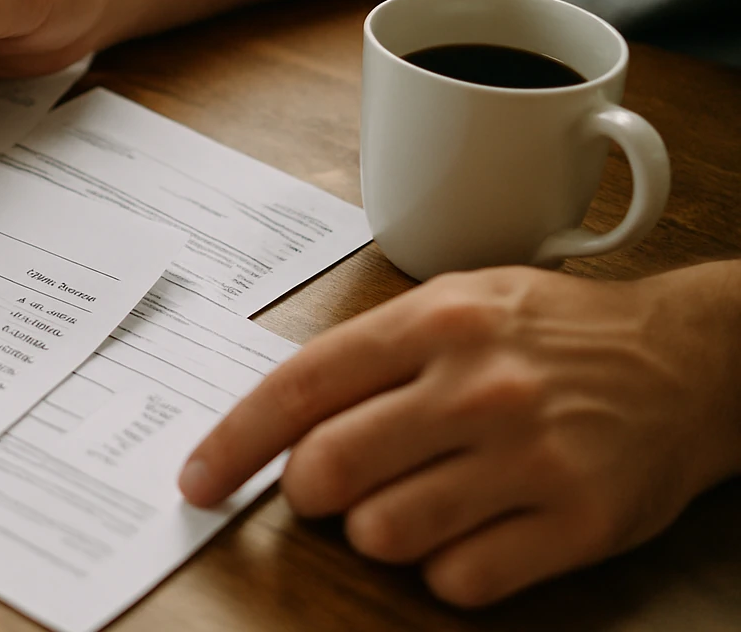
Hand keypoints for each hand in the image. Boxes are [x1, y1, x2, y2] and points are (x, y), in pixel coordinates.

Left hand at [178, 263, 740, 606]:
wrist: (688, 363)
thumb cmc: (554, 335)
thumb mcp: (460, 304)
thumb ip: (372, 353)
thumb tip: (278, 418)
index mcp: (435, 322)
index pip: (299, 386)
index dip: (233, 442)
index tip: (196, 480)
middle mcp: (477, 386)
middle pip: (329, 469)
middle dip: (309, 492)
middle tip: (332, 485)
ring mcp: (530, 456)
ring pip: (384, 533)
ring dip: (379, 530)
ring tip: (419, 498)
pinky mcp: (577, 522)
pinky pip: (459, 580)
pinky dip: (446, 569)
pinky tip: (472, 530)